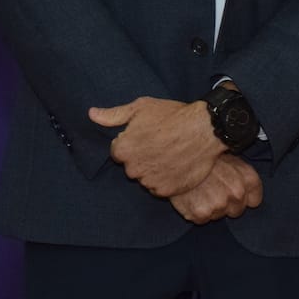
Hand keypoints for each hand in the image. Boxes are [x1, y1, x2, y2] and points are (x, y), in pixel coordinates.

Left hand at [88, 97, 222, 197]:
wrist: (206, 129)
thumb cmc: (174, 115)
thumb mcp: (142, 108)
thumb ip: (114, 115)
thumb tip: (91, 114)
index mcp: (123, 149)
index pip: (119, 152)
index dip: (134, 143)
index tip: (149, 136)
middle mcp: (133, 168)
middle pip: (132, 167)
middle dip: (143, 158)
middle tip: (162, 144)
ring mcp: (150, 181)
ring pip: (146, 178)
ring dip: (155, 170)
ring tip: (172, 154)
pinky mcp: (166, 190)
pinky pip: (160, 187)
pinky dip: (167, 179)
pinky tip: (177, 165)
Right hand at [169, 155, 263, 223]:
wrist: (176, 155)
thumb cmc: (202, 155)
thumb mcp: (228, 157)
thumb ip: (241, 175)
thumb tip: (246, 189)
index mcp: (247, 178)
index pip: (254, 200)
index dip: (244, 198)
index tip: (234, 193)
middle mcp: (237, 192)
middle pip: (237, 211)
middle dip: (226, 204)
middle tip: (212, 189)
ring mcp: (220, 204)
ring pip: (218, 216)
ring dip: (210, 207)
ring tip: (200, 190)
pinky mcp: (202, 213)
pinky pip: (202, 220)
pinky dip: (195, 212)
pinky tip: (191, 197)